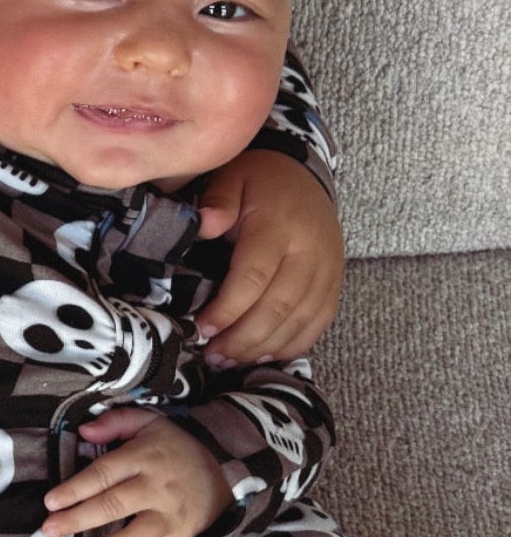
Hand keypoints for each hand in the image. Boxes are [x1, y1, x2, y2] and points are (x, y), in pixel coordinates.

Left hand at [43, 406, 227, 536]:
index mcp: (145, 457)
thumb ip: (116, 422)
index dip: (75, 489)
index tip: (50, 502)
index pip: (104, 474)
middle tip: (49, 531)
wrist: (221, 476)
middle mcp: (158, 488)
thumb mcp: (149, 423)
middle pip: (113, 506)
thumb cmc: (174, 449)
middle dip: (77, 520)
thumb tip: (84, 431)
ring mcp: (171, 517)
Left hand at [194, 150, 343, 365]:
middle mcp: (310, 251)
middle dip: (243, 338)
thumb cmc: (259, 181)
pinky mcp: (334, 283)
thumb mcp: (232, 177)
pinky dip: (292, 344)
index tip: (202, 328)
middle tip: (212, 355)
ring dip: (263, 347)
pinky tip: (263, 355)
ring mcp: (328, 270)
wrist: (306, 176)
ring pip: (300, 321)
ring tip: (229, 359)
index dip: (228, 308)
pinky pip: (318, 323)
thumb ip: (217, 200)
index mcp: (279, 225)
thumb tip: (203, 224)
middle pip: (279, 306)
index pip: (255, 276)